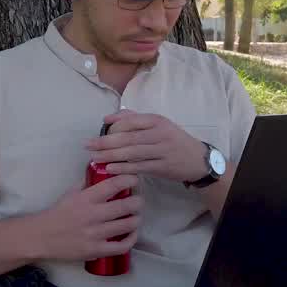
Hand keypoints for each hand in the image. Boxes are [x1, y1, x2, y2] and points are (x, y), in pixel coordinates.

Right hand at [29, 174, 142, 262]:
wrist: (41, 237)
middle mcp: (92, 215)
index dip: (129, 179)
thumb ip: (88, 184)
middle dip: (138, 202)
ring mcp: (95, 234)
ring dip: (136, 219)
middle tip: (138, 201)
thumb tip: (105, 172)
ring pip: (128, 225)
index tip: (135, 179)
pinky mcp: (96, 250)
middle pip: (126, 206)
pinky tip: (131, 234)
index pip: (114, 185)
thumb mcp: (71, 193)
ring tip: (135, 217)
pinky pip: (122, 246)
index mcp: (86, 198)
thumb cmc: (58, 214)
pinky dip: (131, 239)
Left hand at [86, 110, 206, 183]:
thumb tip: (108, 118)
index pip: (131, 121)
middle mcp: (160, 134)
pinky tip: (110, 168)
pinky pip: (139, 167)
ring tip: (94, 158)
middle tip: (88, 146)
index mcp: (157, 120)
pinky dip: (123, 168)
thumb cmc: (173, 140)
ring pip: (132, 152)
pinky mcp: (163, 167)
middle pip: (128, 137)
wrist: (198, 160)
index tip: (96, 132)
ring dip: (111, 156)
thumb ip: (134, 119)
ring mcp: (162, 150)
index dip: (112, 126)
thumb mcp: (158, 125)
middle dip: (106, 142)